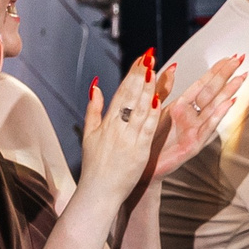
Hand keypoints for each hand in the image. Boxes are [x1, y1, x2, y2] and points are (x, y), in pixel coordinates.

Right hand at [74, 51, 161, 206]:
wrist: (99, 192)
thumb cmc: (94, 166)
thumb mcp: (89, 135)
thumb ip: (93, 109)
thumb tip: (96, 86)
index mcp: (105, 123)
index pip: (121, 92)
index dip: (132, 74)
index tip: (141, 59)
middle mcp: (117, 129)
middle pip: (131, 96)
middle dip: (141, 74)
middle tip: (150, 56)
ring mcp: (128, 140)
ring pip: (141, 109)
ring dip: (149, 88)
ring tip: (156, 70)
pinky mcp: (139, 152)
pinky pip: (147, 129)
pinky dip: (153, 114)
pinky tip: (159, 99)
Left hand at [143, 53, 246, 181]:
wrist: (143, 166)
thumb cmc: (148, 139)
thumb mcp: (154, 108)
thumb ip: (163, 88)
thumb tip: (171, 66)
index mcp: (182, 106)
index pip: (203, 83)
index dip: (216, 70)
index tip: (230, 57)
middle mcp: (192, 117)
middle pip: (212, 92)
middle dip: (227, 75)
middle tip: (241, 59)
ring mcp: (195, 130)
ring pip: (215, 107)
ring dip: (229, 91)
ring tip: (241, 77)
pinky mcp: (194, 144)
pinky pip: (208, 127)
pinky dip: (218, 114)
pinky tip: (229, 102)